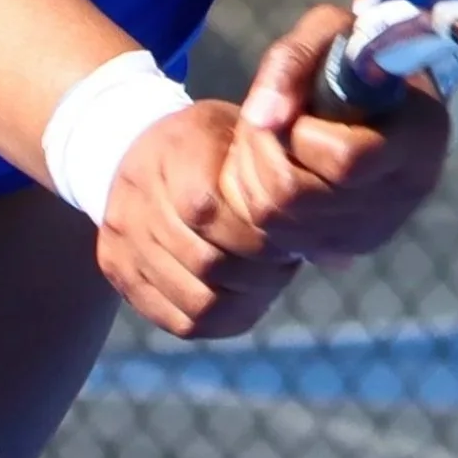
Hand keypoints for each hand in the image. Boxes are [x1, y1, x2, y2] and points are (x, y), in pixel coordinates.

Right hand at [98, 102, 302, 339]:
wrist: (130, 144)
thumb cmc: (208, 143)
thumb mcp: (244, 137)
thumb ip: (287, 186)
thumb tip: (340, 258)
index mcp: (171, 152)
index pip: (210, 211)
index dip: (257, 236)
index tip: (286, 237)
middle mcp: (135, 197)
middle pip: (204, 262)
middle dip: (256, 272)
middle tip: (281, 264)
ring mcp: (122, 238)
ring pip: (194, 300)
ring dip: (239, 299)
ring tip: (260, 279)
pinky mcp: (116, 270)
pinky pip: (176, 320)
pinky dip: (215, 317)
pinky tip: (234, 295)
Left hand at [217, 4, 450, 262]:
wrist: (385, 90)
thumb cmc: (358, 53)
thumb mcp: (332, 32)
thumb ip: (293, 62)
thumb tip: (261, 118)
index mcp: (419, 137)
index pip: (346, 160)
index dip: (301, 132)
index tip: (295, 104)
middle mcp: (405, 193)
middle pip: (301, 199)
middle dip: (261, 152)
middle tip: (263, 120)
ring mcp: (376, 228)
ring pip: (279, 224)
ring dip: (250, 176)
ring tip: (264, 140)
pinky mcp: (347, 246)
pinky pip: (278, 239)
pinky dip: (255, 201)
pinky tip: (270, 167)